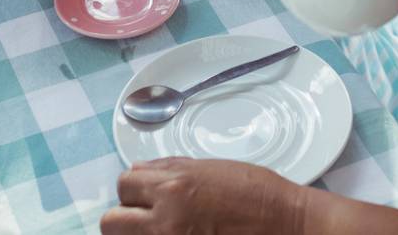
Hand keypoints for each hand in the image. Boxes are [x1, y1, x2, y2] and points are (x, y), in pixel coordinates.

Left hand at [101, 158, 305, 234]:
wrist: (285, 224)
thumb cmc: (256, 194)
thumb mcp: (211, 168)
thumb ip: (170, 170)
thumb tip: (141, 173)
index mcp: (173, 186)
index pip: (124, 184)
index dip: (135, 190)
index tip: (145, 195)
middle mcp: (166, 219)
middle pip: (112, 222)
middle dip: (127, 217)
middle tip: (148, 218)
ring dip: (138, 234)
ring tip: (161, 230)